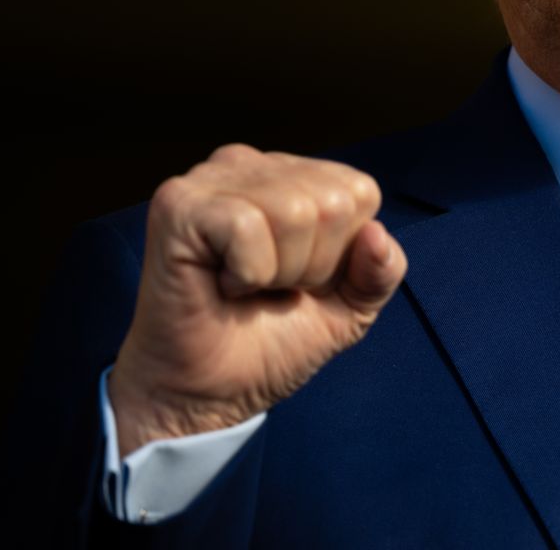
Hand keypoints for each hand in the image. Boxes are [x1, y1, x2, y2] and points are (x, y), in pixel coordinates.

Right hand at [108, 144, 407, 454]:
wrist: (211, 394)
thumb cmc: (272, 342)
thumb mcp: (351, 307)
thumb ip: (381, 271)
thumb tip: (377, 234)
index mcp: (293, 175)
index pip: (361, 191)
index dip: (342, 253)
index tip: (300, 280)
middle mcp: (251, 165)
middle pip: (332, 202)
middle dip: (313, 266)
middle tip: (270, 288)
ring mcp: (211, 178)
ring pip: (295, 211)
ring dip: (279, 271)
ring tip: (245, 286)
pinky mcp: (178, 204)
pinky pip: (247, 225)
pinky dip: (247, 273)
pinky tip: (221, 283)